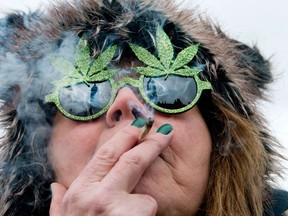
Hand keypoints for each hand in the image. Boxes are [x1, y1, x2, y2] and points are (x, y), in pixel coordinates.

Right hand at [49, 121, 172, 215]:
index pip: (106, 155)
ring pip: (145, 199)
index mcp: (80, 190)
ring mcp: (117, 211)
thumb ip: (59, 204)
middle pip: (132, 161)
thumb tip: (55, 188)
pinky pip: (148, 215)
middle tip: (166, 131)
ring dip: (141, 208)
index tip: (138, 126)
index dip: (124, 137)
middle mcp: (98, 196)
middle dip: (152, 143)